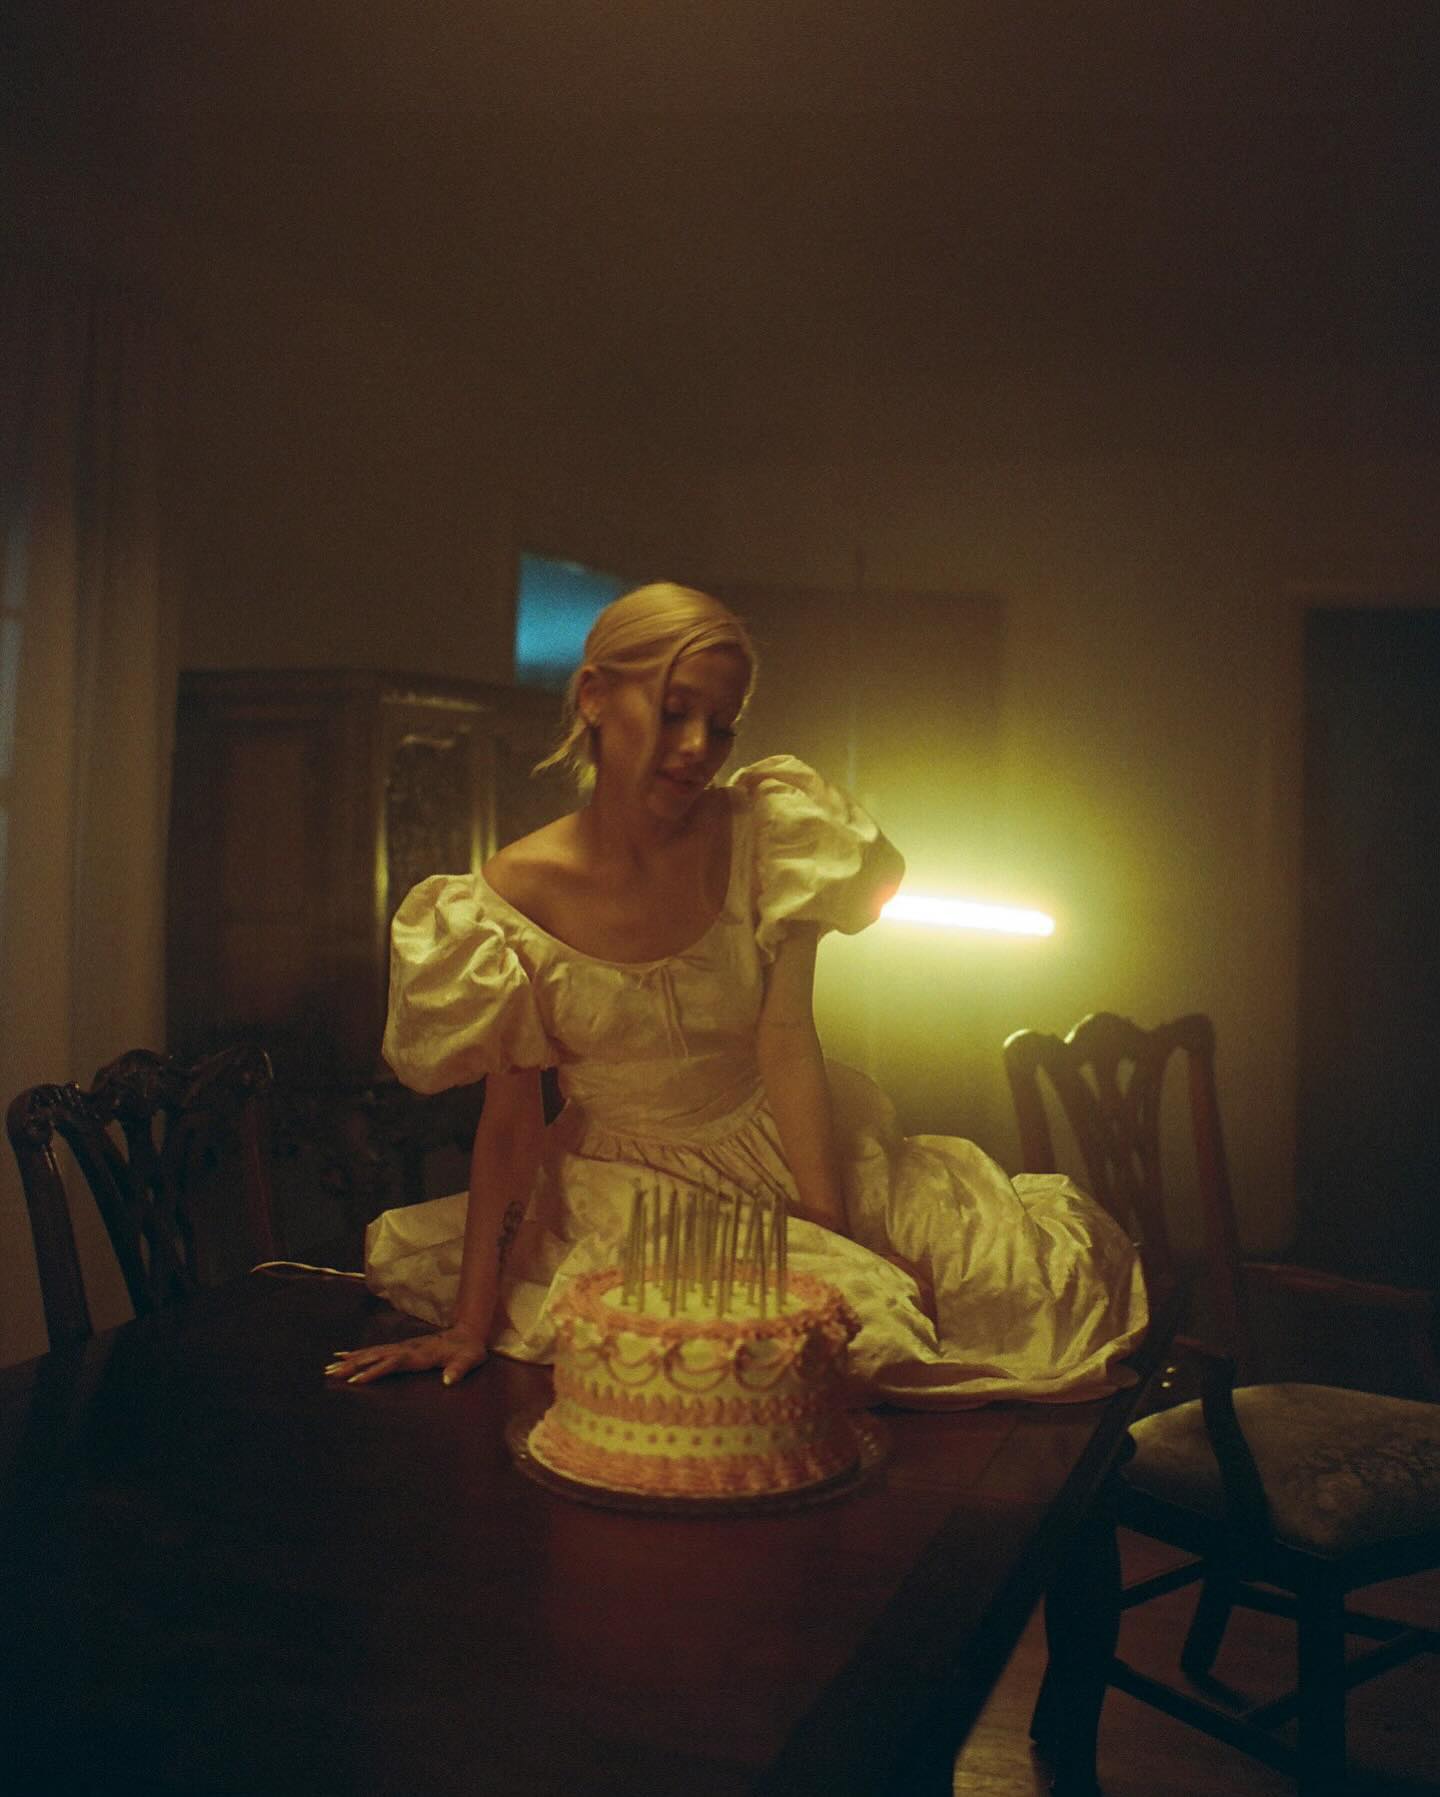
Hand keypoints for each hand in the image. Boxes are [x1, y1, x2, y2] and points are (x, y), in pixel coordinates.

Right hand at [325, 1324, 487, 1386]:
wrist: (468, 1334)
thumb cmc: (469, 1350)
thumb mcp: (470, 1360)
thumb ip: (459, 1369)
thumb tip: (448, 1381)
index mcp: (418, 1354)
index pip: (391, 1363)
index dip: (374, 1371)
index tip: (355, 1381)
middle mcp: (405, 1349)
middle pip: (374, 1356)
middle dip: (352, 1365)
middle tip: (330, 1373)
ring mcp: (401, 1347)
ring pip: (371, 1353)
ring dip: (350, 1360)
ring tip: (329, 1367)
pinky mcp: (400, 1349)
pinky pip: (375, 1351)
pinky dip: (357, 1354)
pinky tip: (343, 1356)